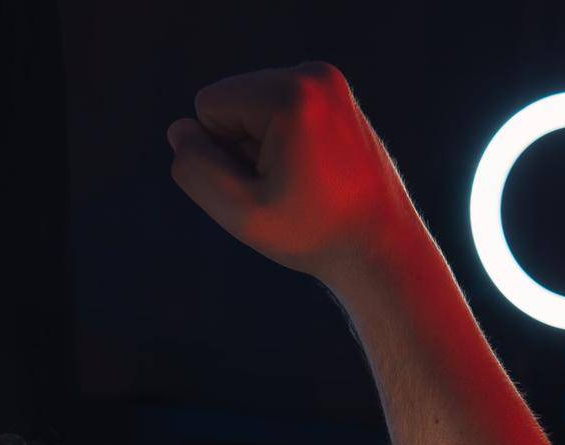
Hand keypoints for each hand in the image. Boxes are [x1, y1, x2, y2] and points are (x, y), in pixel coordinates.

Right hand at [167, 63, 419, 285]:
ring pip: (254, 108)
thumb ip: (196, 169)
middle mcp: (316, 75)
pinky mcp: (338, 99)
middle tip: (289, 188)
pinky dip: (285, 143)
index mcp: (292, 94)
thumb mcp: (241, 212)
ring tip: (304, 182)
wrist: (384, 248)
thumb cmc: (315, 235)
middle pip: (232, 101)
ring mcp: (331, 84)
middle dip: (244, 147)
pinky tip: (315, 173)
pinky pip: (280, 112)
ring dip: (264, 148)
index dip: (221, 153)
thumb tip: (180, 130)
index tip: (268, 184)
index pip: (208, 106)